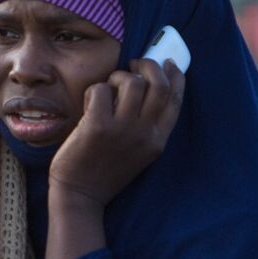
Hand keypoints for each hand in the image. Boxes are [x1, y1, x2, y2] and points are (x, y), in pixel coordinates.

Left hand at [47, 57, 185, 207]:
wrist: (81, 195)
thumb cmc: (106, 170)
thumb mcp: (138, 152)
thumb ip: (148, 125)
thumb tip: (148, 85)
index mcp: (158, 141)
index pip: (176, 99)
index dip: (175, 75)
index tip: (169, 63)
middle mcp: (145, 134)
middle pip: (159, 84)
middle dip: (148, 64)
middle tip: (134, 64)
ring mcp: (122, 130)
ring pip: (131, 81)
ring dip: (118, 77)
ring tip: (108, 89)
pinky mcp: (98, 127)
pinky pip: (100, 89)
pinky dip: (94, 91)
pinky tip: (89, 105)